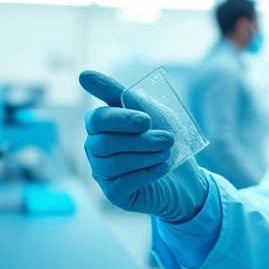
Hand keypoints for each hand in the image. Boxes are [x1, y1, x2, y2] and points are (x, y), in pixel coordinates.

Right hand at [81, 71, 208, 223]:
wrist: (184, 175)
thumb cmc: (161, 138)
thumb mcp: (147, 111)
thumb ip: (118, 93)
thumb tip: (83, 75)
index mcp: (100, 125)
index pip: (97, 119)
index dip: (121, 119)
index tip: (146, 120)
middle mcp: (95, 149)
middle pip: (105, 143)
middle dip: (140, 140)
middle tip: (168, 138)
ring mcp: (102, 173)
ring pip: (114, 163)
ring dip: (147, 156)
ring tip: (167, 152)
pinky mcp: (114, 194)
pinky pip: (123, 183)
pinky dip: (148, 172)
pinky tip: (162, 167)